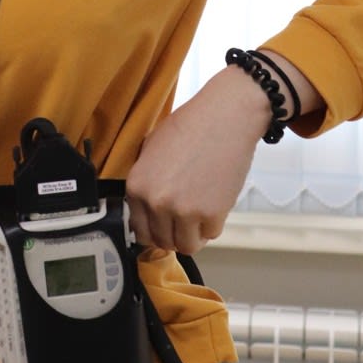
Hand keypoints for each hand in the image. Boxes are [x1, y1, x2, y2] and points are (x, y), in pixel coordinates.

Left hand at [125, 67, 271, 253]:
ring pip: (185, 245)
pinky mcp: (212, 214)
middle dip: (173, 235)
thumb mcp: (151, 150)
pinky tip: (215, 205)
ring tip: (200, 218)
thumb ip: (146, 181)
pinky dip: (213, 225)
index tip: (163, 227)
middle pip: (161, 241)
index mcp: (136, 186)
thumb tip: (145, 208)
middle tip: (185, 222)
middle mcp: (156, 202)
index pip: (139, 230)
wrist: (225, 117)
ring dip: (193, 235)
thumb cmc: (190, 127)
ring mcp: (183, 210)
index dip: (153, 230)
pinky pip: (210, 235)